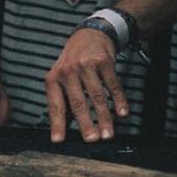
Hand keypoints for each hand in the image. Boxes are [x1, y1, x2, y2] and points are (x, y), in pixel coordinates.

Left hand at [45, 28, 128, 142]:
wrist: (88, 36)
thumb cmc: (72, 63)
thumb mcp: (60, 77)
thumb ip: (63, 98)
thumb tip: (65, 127)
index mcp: (53, 78)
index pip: (55, 105)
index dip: (57, 123)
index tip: (58, 140)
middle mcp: (67, 72)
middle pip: (77, 102)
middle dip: (85, 123)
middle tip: (91, 140)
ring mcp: (86, 66)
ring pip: (97, 96)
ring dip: (104, 117)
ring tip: (108, 134)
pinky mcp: (103, 62)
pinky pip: (113, 85)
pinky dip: (119, 101)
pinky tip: (122, 113)